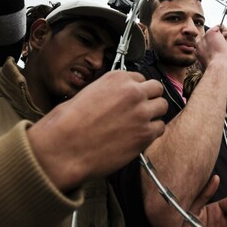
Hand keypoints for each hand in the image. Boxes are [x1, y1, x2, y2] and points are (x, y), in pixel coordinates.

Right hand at [27, 71, 166, 190]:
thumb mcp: (87, 93)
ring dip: (153, 114)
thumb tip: (118, 99)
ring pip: (162, 107)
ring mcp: (142, 112)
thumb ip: (110, 92)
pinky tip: (138, 136)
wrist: (64, 147)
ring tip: (139, 124)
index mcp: (117, 78)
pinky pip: (160, 128)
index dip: (136, 90)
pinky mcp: (145, 134)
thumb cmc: (67, 123)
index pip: (140, 78)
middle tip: (141, 109)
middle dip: (150, 98)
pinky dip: (152, 132)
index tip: (131, 99)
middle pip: (156, 88)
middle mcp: (133, 92)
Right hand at [195, 25, 226, 70]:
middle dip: (217, 40)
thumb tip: (207, 60)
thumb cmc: (215, 67)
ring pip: (216, 31)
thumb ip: (207, 58)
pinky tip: (225, 41)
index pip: (203, 42)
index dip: (211, 44)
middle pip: (210, 37)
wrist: (216, 65)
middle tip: (220, 49)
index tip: (215, 48)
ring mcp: (205, 36)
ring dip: (222, 38)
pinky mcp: (211, 32)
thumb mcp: (207, 64)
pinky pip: (220, 26)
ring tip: (223, 48)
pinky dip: (225, 32)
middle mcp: (199, 42)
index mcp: (197, 50)